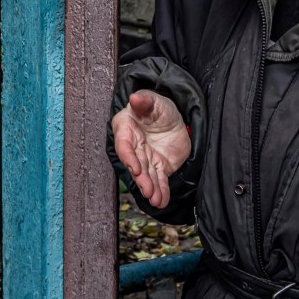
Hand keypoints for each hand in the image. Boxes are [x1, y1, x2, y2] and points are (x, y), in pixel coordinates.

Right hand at [110, 91, 193, 210]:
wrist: (174, 117)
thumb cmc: (158, 106)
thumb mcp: (154, 100)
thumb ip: (144, 100)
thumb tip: (135, 98)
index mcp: (126, 129)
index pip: (124, 146)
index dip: (129, 158)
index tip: (136, 168)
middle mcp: (134, 147)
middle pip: (136, 164)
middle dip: (142, 179)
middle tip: (148, 190)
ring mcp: (146, 158)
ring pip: (148, 175)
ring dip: (151, 188)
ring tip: (155, 200)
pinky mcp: (159, 166)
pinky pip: (160, 180)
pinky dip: (162, 191)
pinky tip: (162, 201)